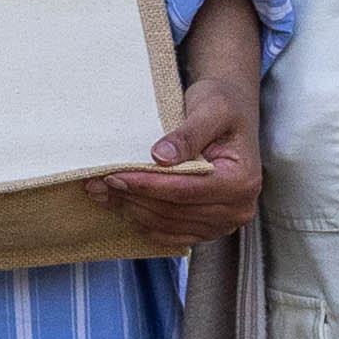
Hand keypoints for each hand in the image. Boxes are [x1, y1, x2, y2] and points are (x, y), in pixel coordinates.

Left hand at [95, 0, 267, 250]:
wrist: (230, 111)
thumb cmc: (222, 104)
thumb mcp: (212, 108)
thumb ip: (189, 134)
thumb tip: (161, 156)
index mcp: (241, 181)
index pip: (186, 191)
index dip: (148, 185)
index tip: (116, 176)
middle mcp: (237, 209)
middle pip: (174, 212)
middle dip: (133, 198)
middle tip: (97, 183)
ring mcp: (222, 223)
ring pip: (168, 225)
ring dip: (132, 210)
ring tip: (101, 192)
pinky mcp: (206, 228)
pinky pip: (170, 234)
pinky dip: (144, 222)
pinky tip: (122, 205)